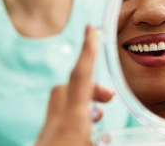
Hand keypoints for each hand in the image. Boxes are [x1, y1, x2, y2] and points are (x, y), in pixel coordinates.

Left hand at [35, 26, 111, 145]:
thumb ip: (110, 140)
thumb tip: (121, 140)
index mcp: (72, 122)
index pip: (81, 77)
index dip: (88, 51)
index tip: (90, 29)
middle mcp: (55, 124)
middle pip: (66, 88)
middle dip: (88, 84)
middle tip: (108, 98)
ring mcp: (46, 135)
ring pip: (61, 107)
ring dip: (82, 107)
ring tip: (98, 119)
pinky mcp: (43, 144)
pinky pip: (58, 125)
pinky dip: (74, 123)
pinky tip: (83, 137)